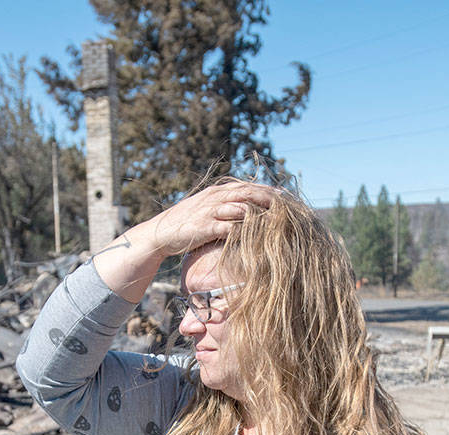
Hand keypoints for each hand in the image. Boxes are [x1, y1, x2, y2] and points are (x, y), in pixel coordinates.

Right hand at [141, 180, 276, 256]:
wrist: (161, 233)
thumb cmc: (185, 224)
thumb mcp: (205, 210)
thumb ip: (223, 207)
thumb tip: (244, 211)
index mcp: (216, 192)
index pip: (246, 186)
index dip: (266, 189)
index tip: (285, 195)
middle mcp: (215, 198)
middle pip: (247, 193)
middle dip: (269, 197)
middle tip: (288, 204)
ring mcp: (210, 211)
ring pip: (241, 207)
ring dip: (261, 212)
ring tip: (279, 218)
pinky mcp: (205, 226)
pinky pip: (229, 226)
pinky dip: (245, 229)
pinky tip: (258, 234)